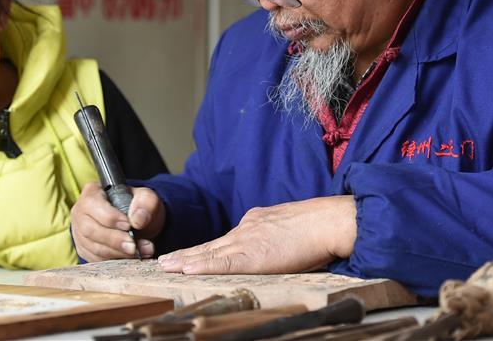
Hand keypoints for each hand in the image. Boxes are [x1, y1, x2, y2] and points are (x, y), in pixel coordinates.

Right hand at [70, 182, 165, 261]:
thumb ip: (146, 203)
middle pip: (90, 230)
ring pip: (93, 247)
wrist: (137, 225)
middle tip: (134, 246)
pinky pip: (95, 259)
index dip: (110, 217)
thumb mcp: (147, 199)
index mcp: (92, 193)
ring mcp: (79, 232)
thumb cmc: (138, 208)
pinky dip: (113, 260)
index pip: (93, 205)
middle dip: (114, 240)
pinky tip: (129, 258)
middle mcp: (81, 212)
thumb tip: (137, 220)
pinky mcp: (84, 249)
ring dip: (117, 253)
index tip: (128, 225)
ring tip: (138, 252)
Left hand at [157, 195, 356, 274]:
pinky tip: (186, 270)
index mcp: (255, 222)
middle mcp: (246, 228)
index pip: (224, 240)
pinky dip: (202, 267)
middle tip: (164, 260)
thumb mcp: (288, 226)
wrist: (328, 222)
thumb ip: (274, 235)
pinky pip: (222, 263)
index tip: (187, 255)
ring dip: (185, 260)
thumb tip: (270, 247)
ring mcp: (247, 240)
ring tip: (166, 266)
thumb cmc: (318, 227)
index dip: (204, 249)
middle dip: (186, 254)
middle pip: (210, 245)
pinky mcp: (253, 255)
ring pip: (210, 253)